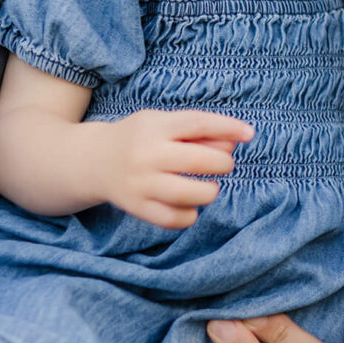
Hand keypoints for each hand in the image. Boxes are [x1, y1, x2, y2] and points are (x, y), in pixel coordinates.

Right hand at [97, 110, 252, 229]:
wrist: (93, 160)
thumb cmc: (140, 138)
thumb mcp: (162, 123)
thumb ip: (195, 132)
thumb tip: (232, 145)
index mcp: (154, 126)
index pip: (198, 123)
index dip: (228, 127)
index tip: (250, 134)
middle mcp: (147, 154)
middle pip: (199, 161)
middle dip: (223, 164)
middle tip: (222, 165)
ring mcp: (140, 183)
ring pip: (192, 194)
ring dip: (210, 191)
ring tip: (206, 186)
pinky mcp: (136, 207)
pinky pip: (175, 219)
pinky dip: (190, 215)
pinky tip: (188, 205)